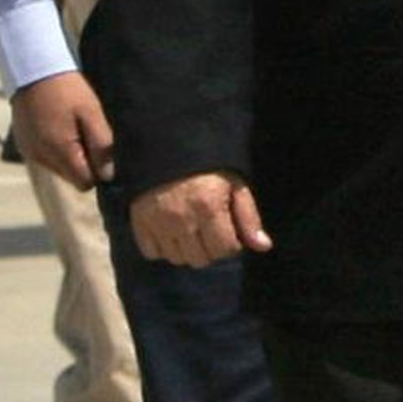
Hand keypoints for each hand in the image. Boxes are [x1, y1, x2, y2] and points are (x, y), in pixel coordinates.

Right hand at [12, 71, 114, 189]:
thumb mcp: (91, 113)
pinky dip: (56, 149)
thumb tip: (108, 174)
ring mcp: (30, 152)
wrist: (34, 69)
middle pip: (72, 177)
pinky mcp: (24, 145)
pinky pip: (46, 157)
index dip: (98, 171)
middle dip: (84, 163)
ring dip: (70, 155)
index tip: (102, 151)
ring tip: (74, 127)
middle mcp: (41, 157)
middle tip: (89, 133)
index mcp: (60, 151)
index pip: (84, 183)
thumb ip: (101, 145)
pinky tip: (60, 126)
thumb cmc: (67, 89)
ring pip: (59, 168)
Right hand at [130, 173, 272, 266]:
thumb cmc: (209, 164)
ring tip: (190, 230)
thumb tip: (263, 246)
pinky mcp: (138, 222)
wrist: (167, 142)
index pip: (225, 250)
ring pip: (177, 259)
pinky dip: (162, 247)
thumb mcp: (235, 184)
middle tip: (209, 229)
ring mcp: (158, 223)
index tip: (227, 230)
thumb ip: (248, 217)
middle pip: (201, 259)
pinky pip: (152, 253)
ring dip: (187, 250)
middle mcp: (182, 220)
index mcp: (209, 208)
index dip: (231, 243)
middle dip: (210, 248)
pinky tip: (169, 231)